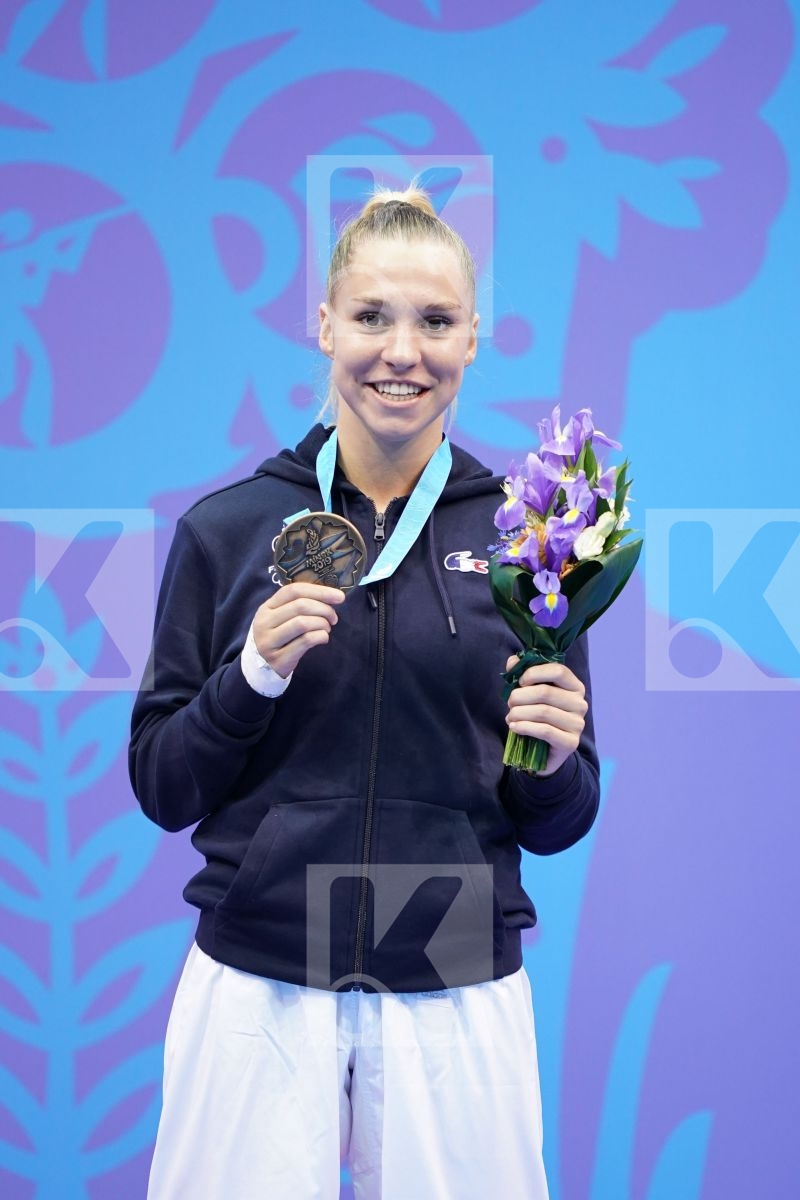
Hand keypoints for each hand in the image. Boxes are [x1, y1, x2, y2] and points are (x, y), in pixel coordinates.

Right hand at [253, 583, 345, 677]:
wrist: (261, 667)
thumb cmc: (279, 637)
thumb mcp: (280, 618)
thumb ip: (297, 605)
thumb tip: (330, 596)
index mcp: (266, 608)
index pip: (293, 591)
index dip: (319, 591)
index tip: (339, 596)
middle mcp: (264, 623)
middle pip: (300, 606)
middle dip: (324, 609)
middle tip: (333, 618)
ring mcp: (269, 641)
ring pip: (302, 623)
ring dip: (322, 623)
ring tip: (327, 628)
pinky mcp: (278, 659)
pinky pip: (305, 641)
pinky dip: (320, 636)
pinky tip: (323, 638)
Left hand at [505, 657, 587, 776]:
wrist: (544, 751)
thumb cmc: (538, 717)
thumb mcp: (530, 693)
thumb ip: (522, 674)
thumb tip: (513, 661)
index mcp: (574, 687)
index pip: (558, 670)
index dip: (534, 673)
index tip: (520, 682)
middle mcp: (580, 704)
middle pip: (546, 692)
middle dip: (520, 696)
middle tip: (509, 703)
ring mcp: (577, 724)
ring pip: (543, 712)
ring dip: (519, 713)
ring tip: (510, 717)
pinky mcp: (570, 742)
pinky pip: (545, 730)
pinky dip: (525, 727)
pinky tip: (514, 727)